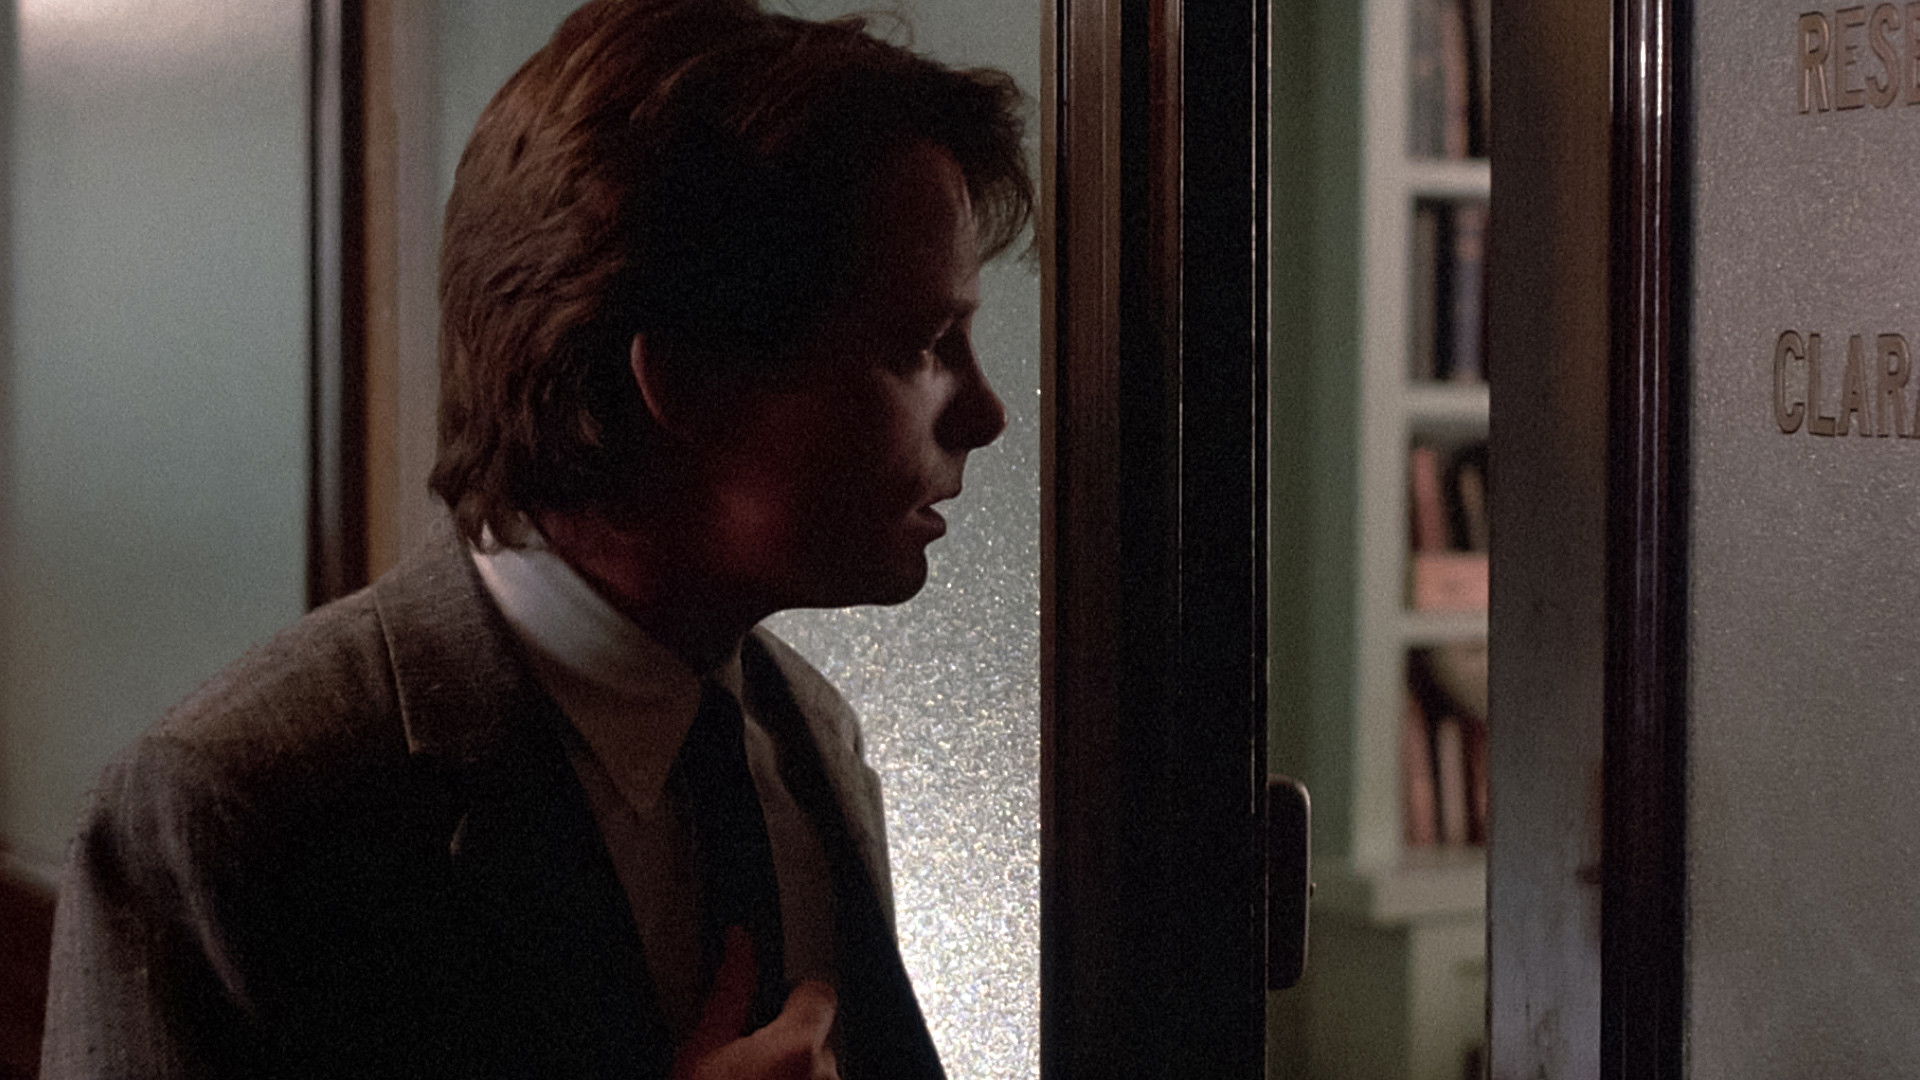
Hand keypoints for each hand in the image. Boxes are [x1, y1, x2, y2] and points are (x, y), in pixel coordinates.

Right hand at [671, 927, 839, 1079]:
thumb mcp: (701, 1052)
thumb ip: (729, 992)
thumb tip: (738, 942)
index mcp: (795, 1047)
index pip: (819, 992)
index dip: (794, 995)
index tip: (771, 1008)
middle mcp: (825, 1074)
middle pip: (817, 1034)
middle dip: (786, 1043)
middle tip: (746, 1066)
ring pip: (817, 1068)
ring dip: (792, 1073)